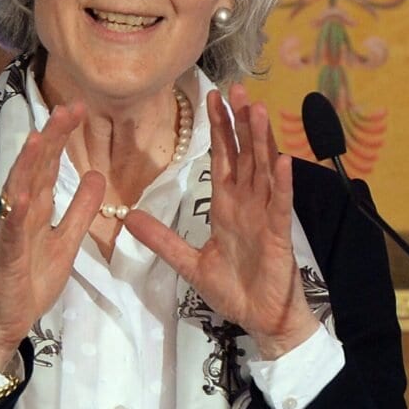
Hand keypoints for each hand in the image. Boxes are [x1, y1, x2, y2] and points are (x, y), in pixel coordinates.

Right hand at [0, 102, 104, 368]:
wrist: (8, 319)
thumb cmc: (33, 279)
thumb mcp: (68, 241)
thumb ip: (81, 209)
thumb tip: (98, 174)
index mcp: (36, 207)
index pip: (50, 164)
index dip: (62, 136)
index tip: (78, 108)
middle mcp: (21, 211)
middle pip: (35, 168)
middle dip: (50, 137)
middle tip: (67, 107)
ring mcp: (12, 231)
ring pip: (20, 191)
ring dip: (29, 164)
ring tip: (41, 136)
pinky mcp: (10, 256)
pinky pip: (14, 231)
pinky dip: (17, 212)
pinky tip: (25, 195)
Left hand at [123, 84, 318, 359]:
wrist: (260, 319)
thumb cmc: (233, 289)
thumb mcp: (188, 262)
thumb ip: (162, 238)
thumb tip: (127, 217)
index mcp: (227, 206)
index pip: (222, 158)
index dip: (218, 128)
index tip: (211, 98)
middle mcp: (248, 203)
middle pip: (244, 154)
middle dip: (239, 121)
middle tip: (235, 88)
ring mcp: (265, 216)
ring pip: (263, 170)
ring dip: (260, 140)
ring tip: (256, 109)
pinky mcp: (278, 235)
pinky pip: (280, 204)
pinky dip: (281, 182)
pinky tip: (281, 160)